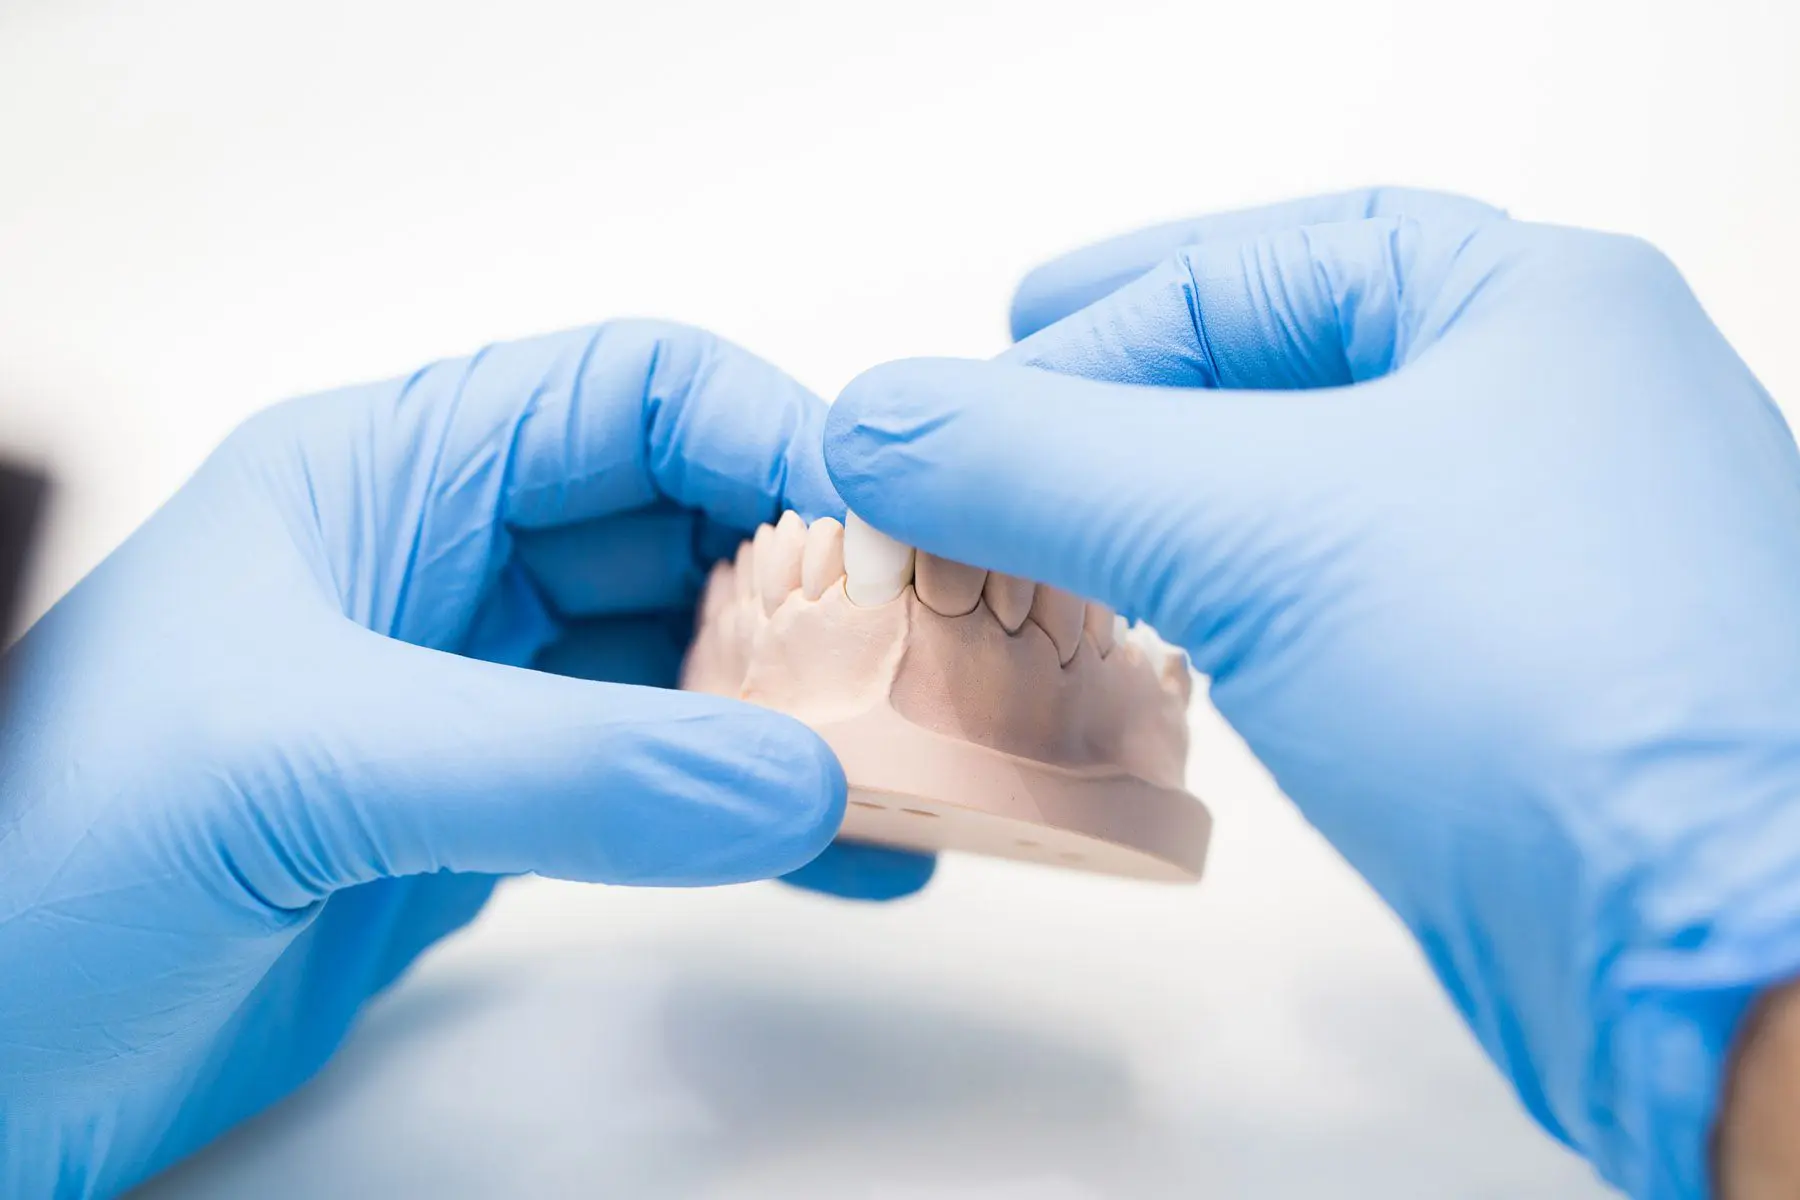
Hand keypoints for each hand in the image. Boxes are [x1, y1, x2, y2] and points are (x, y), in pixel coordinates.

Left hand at [0, 320, 928, 1197]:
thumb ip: (558, 768)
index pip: (628, 397)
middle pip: (682, 528)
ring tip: (924, 768)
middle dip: (816, 588)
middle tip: (938, 665)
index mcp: (386, 477)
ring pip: (686, 662)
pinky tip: (847, 856)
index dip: (769, 438)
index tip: (894, 525)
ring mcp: (472, 697)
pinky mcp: (486, 815)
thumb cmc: (49, 851)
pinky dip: (758, 815)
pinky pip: (658, 783)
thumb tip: (792, 780)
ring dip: (806, 710)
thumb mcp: (306, 765)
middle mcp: (442, 569)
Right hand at [826, 189, 1799, 1198]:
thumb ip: (1043, 457)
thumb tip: (879, 416)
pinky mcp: (1519, 685)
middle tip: (999, 436)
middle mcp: (1555, 411)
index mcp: (1532, 307)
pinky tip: (1164, 638)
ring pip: (1308, 492)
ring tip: (1050, 538)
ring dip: (1169, 511)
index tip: (971, 384)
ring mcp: (1547, 552)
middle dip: (1126, 405)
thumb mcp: (1255, 528)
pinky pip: (1340, 602)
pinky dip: (1233, 605)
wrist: (1719, 955)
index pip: (1263, 267)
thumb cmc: (1555, 698)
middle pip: (1283, 369)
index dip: (1098, 317)